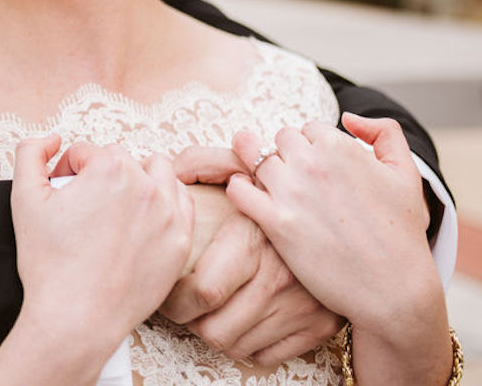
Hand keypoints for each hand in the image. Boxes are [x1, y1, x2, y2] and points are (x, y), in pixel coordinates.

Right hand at [12, 136, 194, 352]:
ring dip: (138, 179)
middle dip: (100, 174)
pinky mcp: (181, 242)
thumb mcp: (23, 198)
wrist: (76, 317)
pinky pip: (180, 203)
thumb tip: (52, 139)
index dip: (66, 170)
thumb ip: (30, 153)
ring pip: (158, 173)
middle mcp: (146, 185)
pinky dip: (163, 203)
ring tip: (116, 205)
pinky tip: (141, 220)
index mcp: (110, 169)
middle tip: (84, 205)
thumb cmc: (49, 263)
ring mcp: (169, 214)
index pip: (86, 151)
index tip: (61, 195)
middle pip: (121, 159)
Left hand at [165, 145, 341, 363]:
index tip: (168, 293)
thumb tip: (169, 169)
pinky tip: (240, 319)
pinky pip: (267, 355)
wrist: (351, 215)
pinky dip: (248, 343)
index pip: (202, 293)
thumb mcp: (243, 165)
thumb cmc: (283, 191)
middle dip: (190, 322)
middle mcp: (280, 277)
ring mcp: (303, 305)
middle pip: (214, 330)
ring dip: (217, 332)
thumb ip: (203, 163)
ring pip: (236, 346)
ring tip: (210, 310)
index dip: (175, 301)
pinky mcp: (320, 325)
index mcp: (254, 239)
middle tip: (185, 306)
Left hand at [227, 116, 450, 385]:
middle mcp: (312, 164)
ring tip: (274, 190)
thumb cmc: (402, 233)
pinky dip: (238, 190)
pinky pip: (238, 190)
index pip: (307, 128)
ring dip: (262, 172)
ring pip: (255, 160)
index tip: (321, 170)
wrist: (394, 289)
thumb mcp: (407, 174)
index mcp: (340, 147)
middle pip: (279, 141)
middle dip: (287, 157)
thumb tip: (347, 116)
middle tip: (299, 182)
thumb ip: (385, 133)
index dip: (313, 148)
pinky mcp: (276, 223)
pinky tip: (250, 198)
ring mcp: (291, 193)